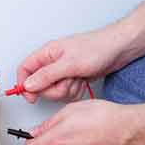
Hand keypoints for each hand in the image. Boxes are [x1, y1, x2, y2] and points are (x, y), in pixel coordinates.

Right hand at [14, 27, 128, 104]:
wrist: (120, 49)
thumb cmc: (98, 48)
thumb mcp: (69, 64)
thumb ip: (47, 75)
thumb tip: (28, 85)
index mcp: (47, 53)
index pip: (25, 69)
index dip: (24, 84)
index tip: (31, 96)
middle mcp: (53, 62)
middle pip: (40, 85)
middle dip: (54, 89)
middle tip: (66, 82)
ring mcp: (64, 71)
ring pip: (54, 91)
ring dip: (67, 90)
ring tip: (77, 79)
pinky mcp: (74, 78)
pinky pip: (67, 92)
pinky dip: (76, 91)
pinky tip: (83, 82)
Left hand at [23, 99, 134, 144]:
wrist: (127, 131)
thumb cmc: (104, 118)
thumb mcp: (71, 110)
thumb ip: (50, 123)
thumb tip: (39, 130)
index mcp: (56, 142)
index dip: (31, 142)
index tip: (35, 135)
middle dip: (50, 142)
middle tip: (61, 129)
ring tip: (78, 132)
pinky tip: (88, 139)